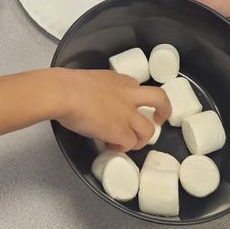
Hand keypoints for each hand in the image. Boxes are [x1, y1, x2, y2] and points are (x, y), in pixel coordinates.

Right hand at [52, 69, 170, 151]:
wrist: (65, 93)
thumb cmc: (68, 85)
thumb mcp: (92, 81)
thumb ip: (101, 91)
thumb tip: (94, 103)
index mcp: (121, 80)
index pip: (138, 89)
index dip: (136, 101)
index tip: (128, 108)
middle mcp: (129, 95)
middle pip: (160, 99)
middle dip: (164, 110)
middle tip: (158, 120)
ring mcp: (128, 114)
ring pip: (148, 130)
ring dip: (139, 139)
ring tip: (125, 143)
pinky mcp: (121, 131)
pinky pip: (130, 144)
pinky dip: (122, 148)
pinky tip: (110, 146)